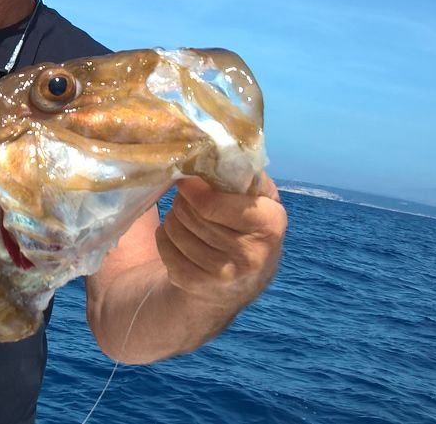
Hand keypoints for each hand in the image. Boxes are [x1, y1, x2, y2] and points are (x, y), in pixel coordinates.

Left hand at [156, 172, 285, 306]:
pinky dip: (165, 236)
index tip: (189, 179)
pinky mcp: (196, 285)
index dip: (195, 188)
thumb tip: (208, 150)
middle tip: (189, 197)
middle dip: (185, 200)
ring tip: (187, 216)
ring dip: (175, 216)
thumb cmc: (248, 225)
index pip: (213, 203)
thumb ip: (243, 174)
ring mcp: (223, 275)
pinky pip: (165, 246)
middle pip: (191, 213)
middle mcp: (251, 255)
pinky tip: (180, 237)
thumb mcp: (259, 198)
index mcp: (270, 224)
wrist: (240, 282)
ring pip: (175, 228)